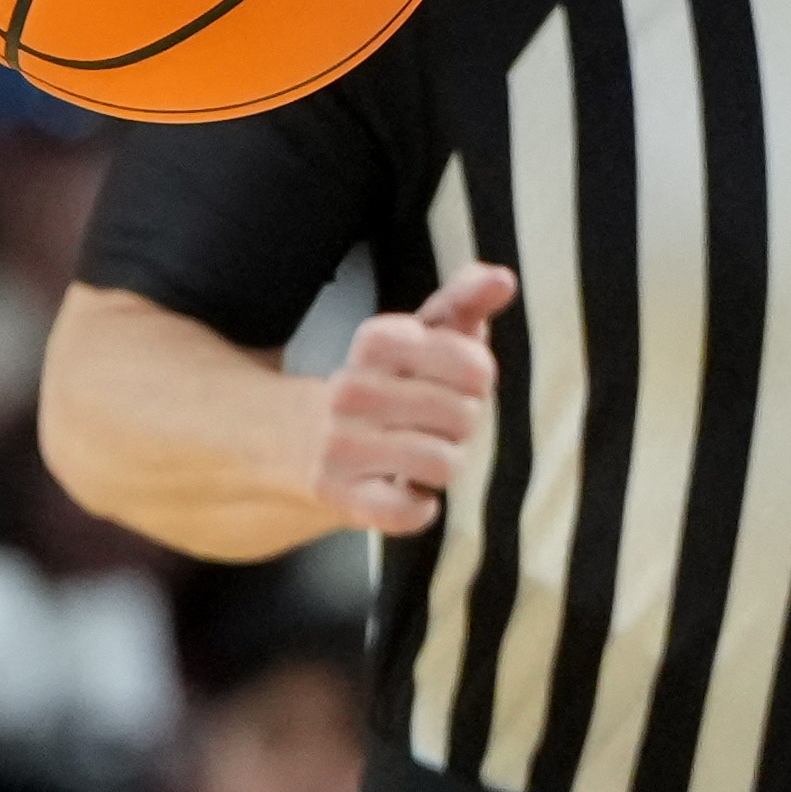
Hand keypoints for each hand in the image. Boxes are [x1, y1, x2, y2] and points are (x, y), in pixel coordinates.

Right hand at [305, 264, 514, 536]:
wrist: (286, 439)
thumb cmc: (377, 384)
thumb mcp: (414, 337)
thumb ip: (462, 303)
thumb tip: (503, 279)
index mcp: (375, 342)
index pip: (470, 362)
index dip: (475, 377)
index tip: (456, 380)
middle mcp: (352, 389)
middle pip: (464, 417)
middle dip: (460, 424)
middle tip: (431, 422)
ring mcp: (340, 444)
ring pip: (445, 464)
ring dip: (443, 464)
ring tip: (417, 454)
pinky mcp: (336, 494)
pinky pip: (410, 512)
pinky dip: (418, 507)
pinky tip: (402, 489)